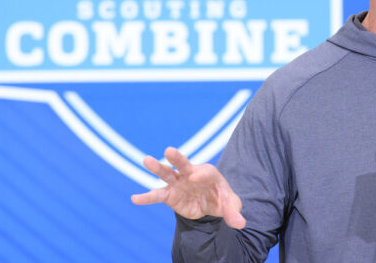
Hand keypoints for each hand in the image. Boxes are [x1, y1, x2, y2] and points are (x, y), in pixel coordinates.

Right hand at [131, 147, 245, 228]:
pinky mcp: (170, 195)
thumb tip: (240, 224)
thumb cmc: (221, 199)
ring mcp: (179, 183)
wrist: (209, 203)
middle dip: (177, 158)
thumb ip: (234, 212)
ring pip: (167, 174)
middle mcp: (191, 174)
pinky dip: (147, 197)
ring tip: (146, 160)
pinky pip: (157, 195)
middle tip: (169, 150)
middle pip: (184, 164)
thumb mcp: (231, 205)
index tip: (194, 178)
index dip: (200, 174)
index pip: (204, 172)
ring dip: (158, 168)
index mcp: (209, 173)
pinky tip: (135, 198)